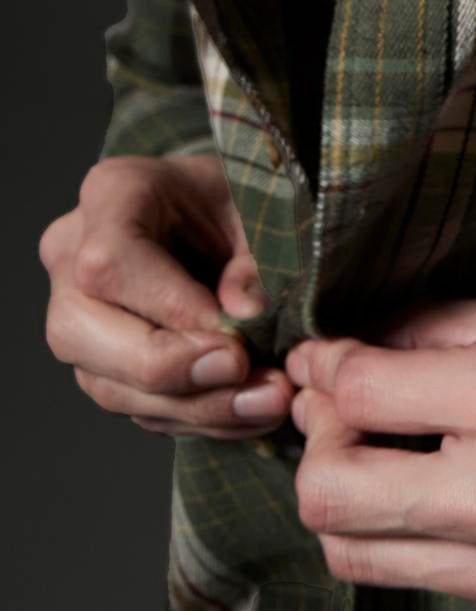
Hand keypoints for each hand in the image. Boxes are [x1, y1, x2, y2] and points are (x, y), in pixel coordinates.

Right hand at [39, 153, 295, 438]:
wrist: (223, 212)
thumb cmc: (237, 198)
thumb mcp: (261, 208)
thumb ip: (253, 259)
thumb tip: (243, 319)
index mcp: (112, 194)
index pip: (109, 262)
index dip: (169, 307)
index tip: (235, 335)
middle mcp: (73, 256)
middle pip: (80, 331)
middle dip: (168, 368)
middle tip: (244, 372)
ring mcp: (79, 314)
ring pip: (106, 383)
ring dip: (194, 406)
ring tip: (268, 400)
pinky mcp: (100, 362)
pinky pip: (134, 406)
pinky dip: (197, 416)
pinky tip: (251, 411)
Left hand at [286, 296, 475, 610]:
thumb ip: (432, 329)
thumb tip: (340, 350)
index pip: (360, 395)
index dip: (326, 368)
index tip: (326, 355)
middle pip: (328, 495)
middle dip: (318, 444)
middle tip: (346, 409)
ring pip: (355, 555)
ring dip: (350, 496)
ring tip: (388, 451)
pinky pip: (420, 575)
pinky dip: (412, 530)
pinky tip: (450, 487)